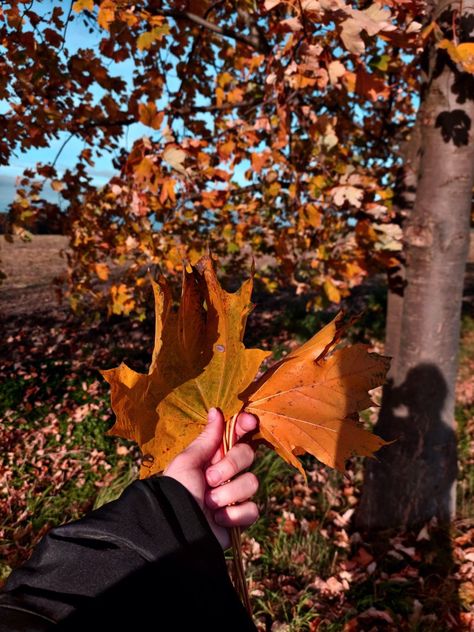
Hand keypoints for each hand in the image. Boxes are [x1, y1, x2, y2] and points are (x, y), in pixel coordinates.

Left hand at [163, 408, 258, 548]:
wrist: (177, 528)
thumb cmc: (177, 490)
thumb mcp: (188, 461)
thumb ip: (207, 438)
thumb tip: (216, 410)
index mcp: (214, 456)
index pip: (237, 434)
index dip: (245, 425)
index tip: (249, 422)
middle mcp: (228, 472)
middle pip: (248, 455)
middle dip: (229, 466)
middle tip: (209, 479)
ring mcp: (235, 494)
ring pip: (252, 483)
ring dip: (227, 494)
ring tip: (208, 504)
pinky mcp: (241, 517)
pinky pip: (252, 509)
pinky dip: (233, 515)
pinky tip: (217, 519)